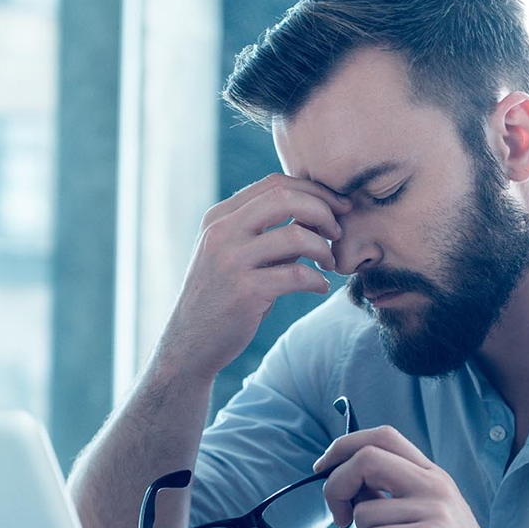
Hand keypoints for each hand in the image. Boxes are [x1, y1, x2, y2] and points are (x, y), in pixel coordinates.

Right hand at [158, 174, 350, 381]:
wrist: (190, 343)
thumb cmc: (223, 298)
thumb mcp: (237, 256)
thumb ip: (269, 235)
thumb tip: (318, 217)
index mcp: (220, 217)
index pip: (275, 184)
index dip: (314, 191)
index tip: (338, 207)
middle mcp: (222, 232)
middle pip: (285, 198)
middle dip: (323, 211)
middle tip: (338, 232)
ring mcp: (231, 261)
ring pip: (295, 235)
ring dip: (323, 248)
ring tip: (329, 264)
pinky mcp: (244, 292)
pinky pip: (296, 275)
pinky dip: (317, 280)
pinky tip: (320, 288)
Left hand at [314, 426, 515, 527]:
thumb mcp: (415, 521)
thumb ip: (386, 498)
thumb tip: (341, 480)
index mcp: (431, 476)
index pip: (382, 436)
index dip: (344, 446)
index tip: (323, 468)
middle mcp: (434, 484)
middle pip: (366, 457)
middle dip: (335, 486)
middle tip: (338, 517)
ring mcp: (435, 509)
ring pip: (364, 512)